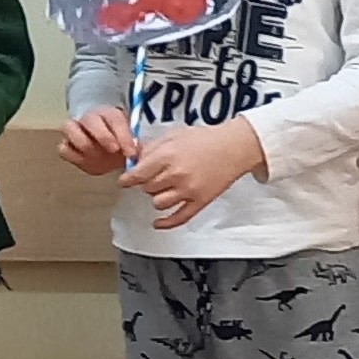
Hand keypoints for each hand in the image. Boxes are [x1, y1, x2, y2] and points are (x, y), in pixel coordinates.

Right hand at [60, 106, 136, 177]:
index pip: (115, 119)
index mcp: (109, 114)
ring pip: (69, 128)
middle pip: (90, 120)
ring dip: (84, 143)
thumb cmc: (120, 145)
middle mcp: (89, 118)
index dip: (123, 136)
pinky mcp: (66, 145)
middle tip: (114, 150)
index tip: (131, 153)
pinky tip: (86, 161)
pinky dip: (73, 156)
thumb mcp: (131, 144)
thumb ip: (133, 146)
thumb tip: (134, 153)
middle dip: (103, 136)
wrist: (108, 152)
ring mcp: (74, 130)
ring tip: (96, 156)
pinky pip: (63, 148)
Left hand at [127, 117, 265, 231]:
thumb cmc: (205, 139)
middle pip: (147, 188)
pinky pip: (179, 218)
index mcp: (168, 156)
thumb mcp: (174, 135)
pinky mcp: (200, 201)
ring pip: (158, 203)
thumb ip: (152, 147)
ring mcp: (189, 190)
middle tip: (153, 177)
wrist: (234, 147)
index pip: (138, 174)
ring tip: (164, 189)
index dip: (128, 179)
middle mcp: (176, 175)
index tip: (124, 181)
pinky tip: (157, 223)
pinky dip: (166, 223)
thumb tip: (134, 159)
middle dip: (146, 183)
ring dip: (157, 197)